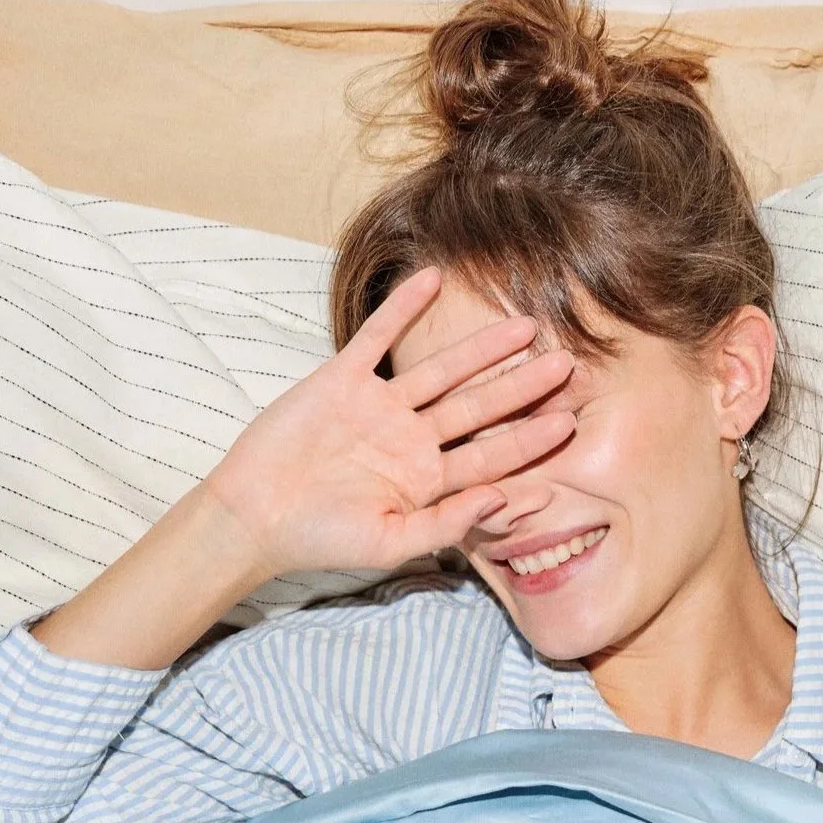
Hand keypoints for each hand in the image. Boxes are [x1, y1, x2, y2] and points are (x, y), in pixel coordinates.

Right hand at [204, 265, 578, 579]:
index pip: (491, 456)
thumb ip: (447, 523)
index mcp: (428, 480)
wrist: (253, 517)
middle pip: (478, 407)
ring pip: (440, 370)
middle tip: (566, 364)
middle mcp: (412, 439)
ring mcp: (379, 407)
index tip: (569, 422)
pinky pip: (377, 337)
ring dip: (480, 348)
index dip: (530, 440)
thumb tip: (503, 499)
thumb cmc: (321, 539)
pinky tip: (433, 280)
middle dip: (521, 387)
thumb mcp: (390, 542)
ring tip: (523, 324)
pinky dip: (402, 309)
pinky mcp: (342, 380)